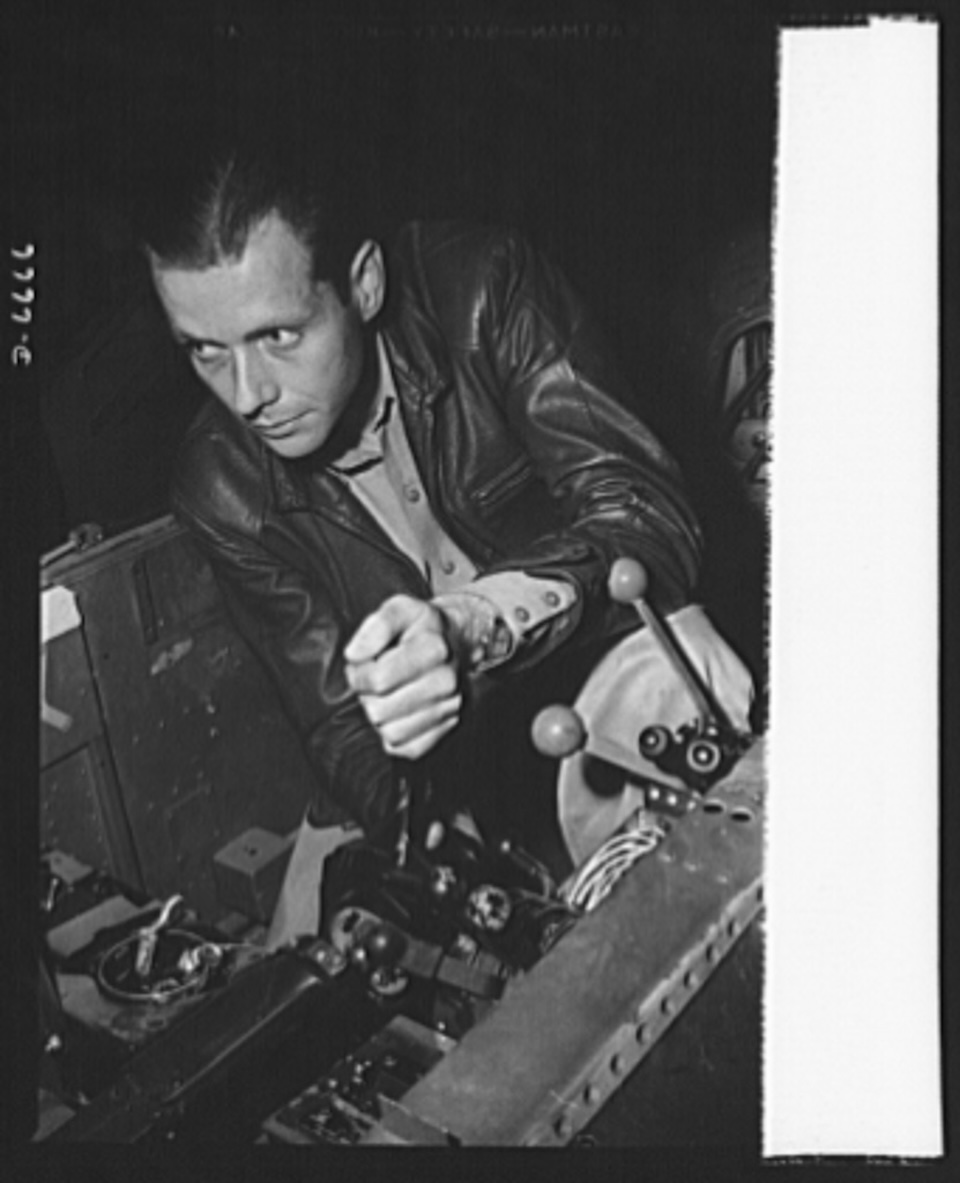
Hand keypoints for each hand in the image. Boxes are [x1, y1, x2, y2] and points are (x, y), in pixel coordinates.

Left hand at [344, 594, 471, 759]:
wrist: (456, 640)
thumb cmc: (420, 627)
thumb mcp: (399, 608)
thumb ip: (375, 626)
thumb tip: (354, 654)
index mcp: (434, 648)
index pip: (377, 680)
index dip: (359, 674)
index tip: (364, 663)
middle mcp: (447, 681)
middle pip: (380, 711)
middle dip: (367, 696)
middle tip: (373, 680)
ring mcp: (450, 707)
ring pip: (392, 734)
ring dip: (380, 717)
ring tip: (386, 695)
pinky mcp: (448, 728)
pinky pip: (407, 749)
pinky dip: (395, 734)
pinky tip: (398, 711)